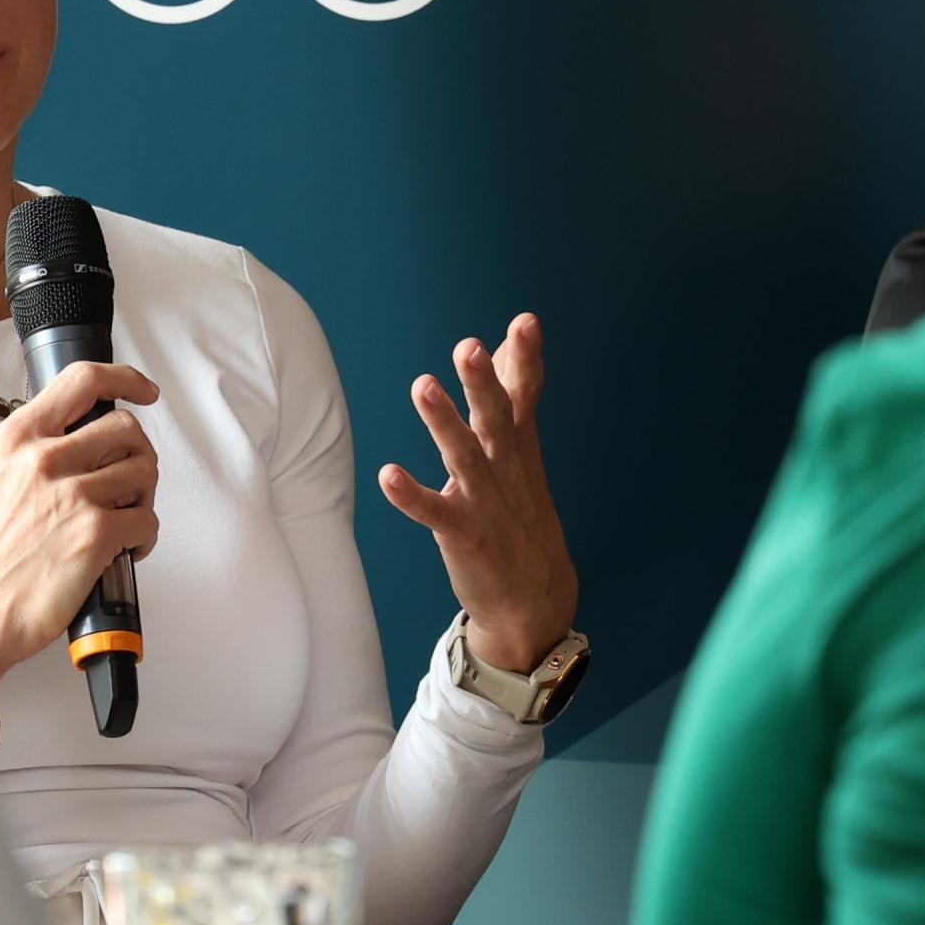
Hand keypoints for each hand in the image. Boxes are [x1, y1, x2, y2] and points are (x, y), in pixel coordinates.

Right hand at [0, 360, 163, 707]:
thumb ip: (42, 450)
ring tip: (121, 522)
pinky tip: (123, 551)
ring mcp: (71, 494)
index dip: (126, 379)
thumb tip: (94, 438)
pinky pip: (148, 519)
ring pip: (144, 473)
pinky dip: (144, 539)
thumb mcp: (1, 479)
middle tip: (127, 485)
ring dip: (142, 499)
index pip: (83, 380)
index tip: (144, 391)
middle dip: (138, 457)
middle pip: (128, 428)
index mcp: (18, 438)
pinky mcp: (95, 532)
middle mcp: (43, 458)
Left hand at [379, 314, 577, 675]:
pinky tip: (389, 476)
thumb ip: (514, 399)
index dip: (525, 360)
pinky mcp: (465, 537)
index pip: (525, 396)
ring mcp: (487, 505)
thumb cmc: (519, 517)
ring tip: (423, 387)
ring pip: (465, 459)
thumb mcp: (521, 455)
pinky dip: (413, 496)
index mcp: (519, 448)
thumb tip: (509, 344)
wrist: (535, 601)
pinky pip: (436, 514)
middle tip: (471, 347)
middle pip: (497, 420)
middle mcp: (506, 471)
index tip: (525, 322)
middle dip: (484, 383)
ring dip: (444, 423)